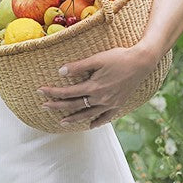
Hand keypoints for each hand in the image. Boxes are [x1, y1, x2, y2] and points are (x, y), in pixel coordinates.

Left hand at [37, 44, 159, 129]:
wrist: (142, 62)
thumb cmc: (119, 57)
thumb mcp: (97, 59)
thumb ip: (78, 66)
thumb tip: (61, 72)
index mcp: (93, 87)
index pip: (67, 92)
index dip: (52, 92)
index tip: (40, 91)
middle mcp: (101, 99)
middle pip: (74, 106)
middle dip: (57, 106)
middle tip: (44, 107)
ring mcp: (110, 104)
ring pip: (88, 115)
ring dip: (74, 118)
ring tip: (62, 122)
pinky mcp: (119, 104)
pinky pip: (106, 117)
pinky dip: (97, 122)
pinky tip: (90, 125)